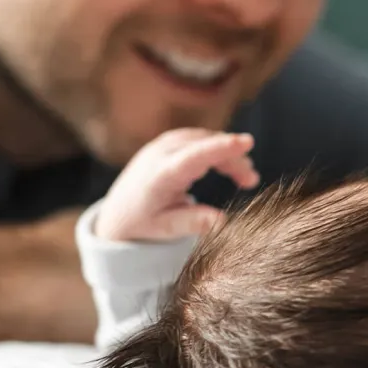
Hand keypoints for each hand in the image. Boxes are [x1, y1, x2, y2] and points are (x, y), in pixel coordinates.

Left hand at [95, 130, 259, 242]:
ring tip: (245, 178)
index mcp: (159, 176)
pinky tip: (227, 166)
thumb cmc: (142, 223)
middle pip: (205, 147)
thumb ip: (193, 222)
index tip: (246, 142)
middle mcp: (159, 154)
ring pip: (204, 140)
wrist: (116, 214)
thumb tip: (223, 221)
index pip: (194, 157)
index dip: (220, 148)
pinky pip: (197, 139)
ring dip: (227, 154)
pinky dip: (215, 149)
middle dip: (233, 159)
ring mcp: (161, 144)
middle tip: (251, 181)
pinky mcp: (166, 142)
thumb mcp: (166, 228)